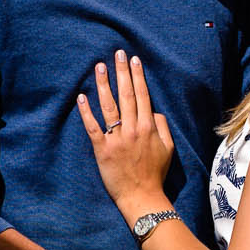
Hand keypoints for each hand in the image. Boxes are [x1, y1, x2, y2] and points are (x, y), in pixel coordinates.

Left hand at [78, 50, 175, 216]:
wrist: (142, 196)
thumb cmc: (155, 173)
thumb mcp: (168, 148)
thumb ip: (162, 127)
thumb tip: (153, 111)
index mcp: (149, 127)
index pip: (143, 95)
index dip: (138, 76)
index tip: (134, 60)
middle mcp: (132, 129)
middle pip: (126, 95)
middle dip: (121, 72)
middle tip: (117, 53)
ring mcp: (116, 138)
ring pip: (109, 106)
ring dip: (104, 84)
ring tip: (99, 66)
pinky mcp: (102, 149)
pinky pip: (92, 127)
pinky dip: (86, 112)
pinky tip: (81, 97)